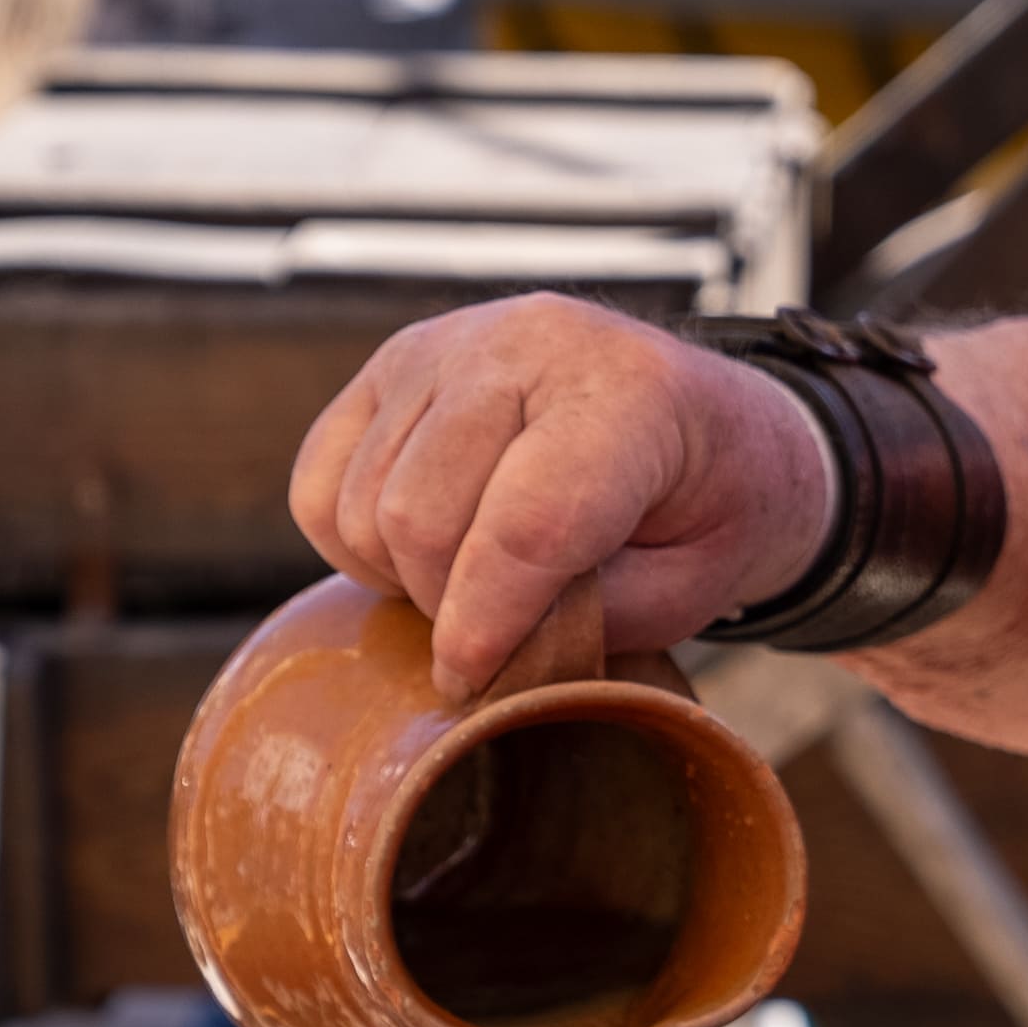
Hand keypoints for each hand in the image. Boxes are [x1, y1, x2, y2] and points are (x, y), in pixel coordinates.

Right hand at [289, 294, 834, 700]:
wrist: (708, 422)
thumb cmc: (708, 510)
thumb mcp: (686, 587)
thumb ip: (585, 620)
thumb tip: (472, 660)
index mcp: (628, 391)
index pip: (525, 524)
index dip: (486, 625)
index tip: (471, 684)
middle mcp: (527, 343)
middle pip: (420, 514)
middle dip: (447, 608)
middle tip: (495, 637)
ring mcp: (448, 343)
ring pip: (362, 505)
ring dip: (403, 577)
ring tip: (473, 586)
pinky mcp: (393, 363)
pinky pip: (319, 482)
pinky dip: (353, 542)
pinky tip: (423, 551)